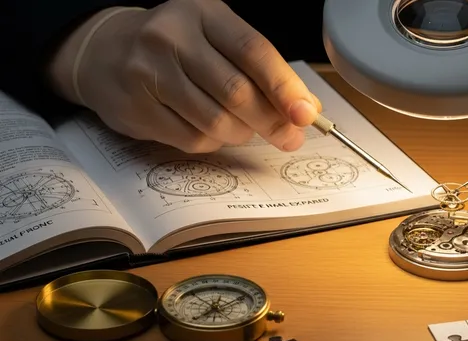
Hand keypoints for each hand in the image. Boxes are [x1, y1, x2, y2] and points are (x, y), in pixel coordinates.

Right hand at [50, 0, 320, 152]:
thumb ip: (261, 71)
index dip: (285, 87)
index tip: (306, 114)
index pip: (253, 51)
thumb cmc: (176, 47)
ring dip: (242, 134)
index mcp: (203, 13)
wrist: (103, 51)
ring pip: (216, 122)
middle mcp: (172, 38)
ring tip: (246, 128)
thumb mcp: (217, 40)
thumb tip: (304, 110)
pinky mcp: (136, 108)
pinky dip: (213, 141)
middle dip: (271, 121)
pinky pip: (191, 139)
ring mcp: (148, 73)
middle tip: (289, 137)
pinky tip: (212, 129)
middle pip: (236, 92)